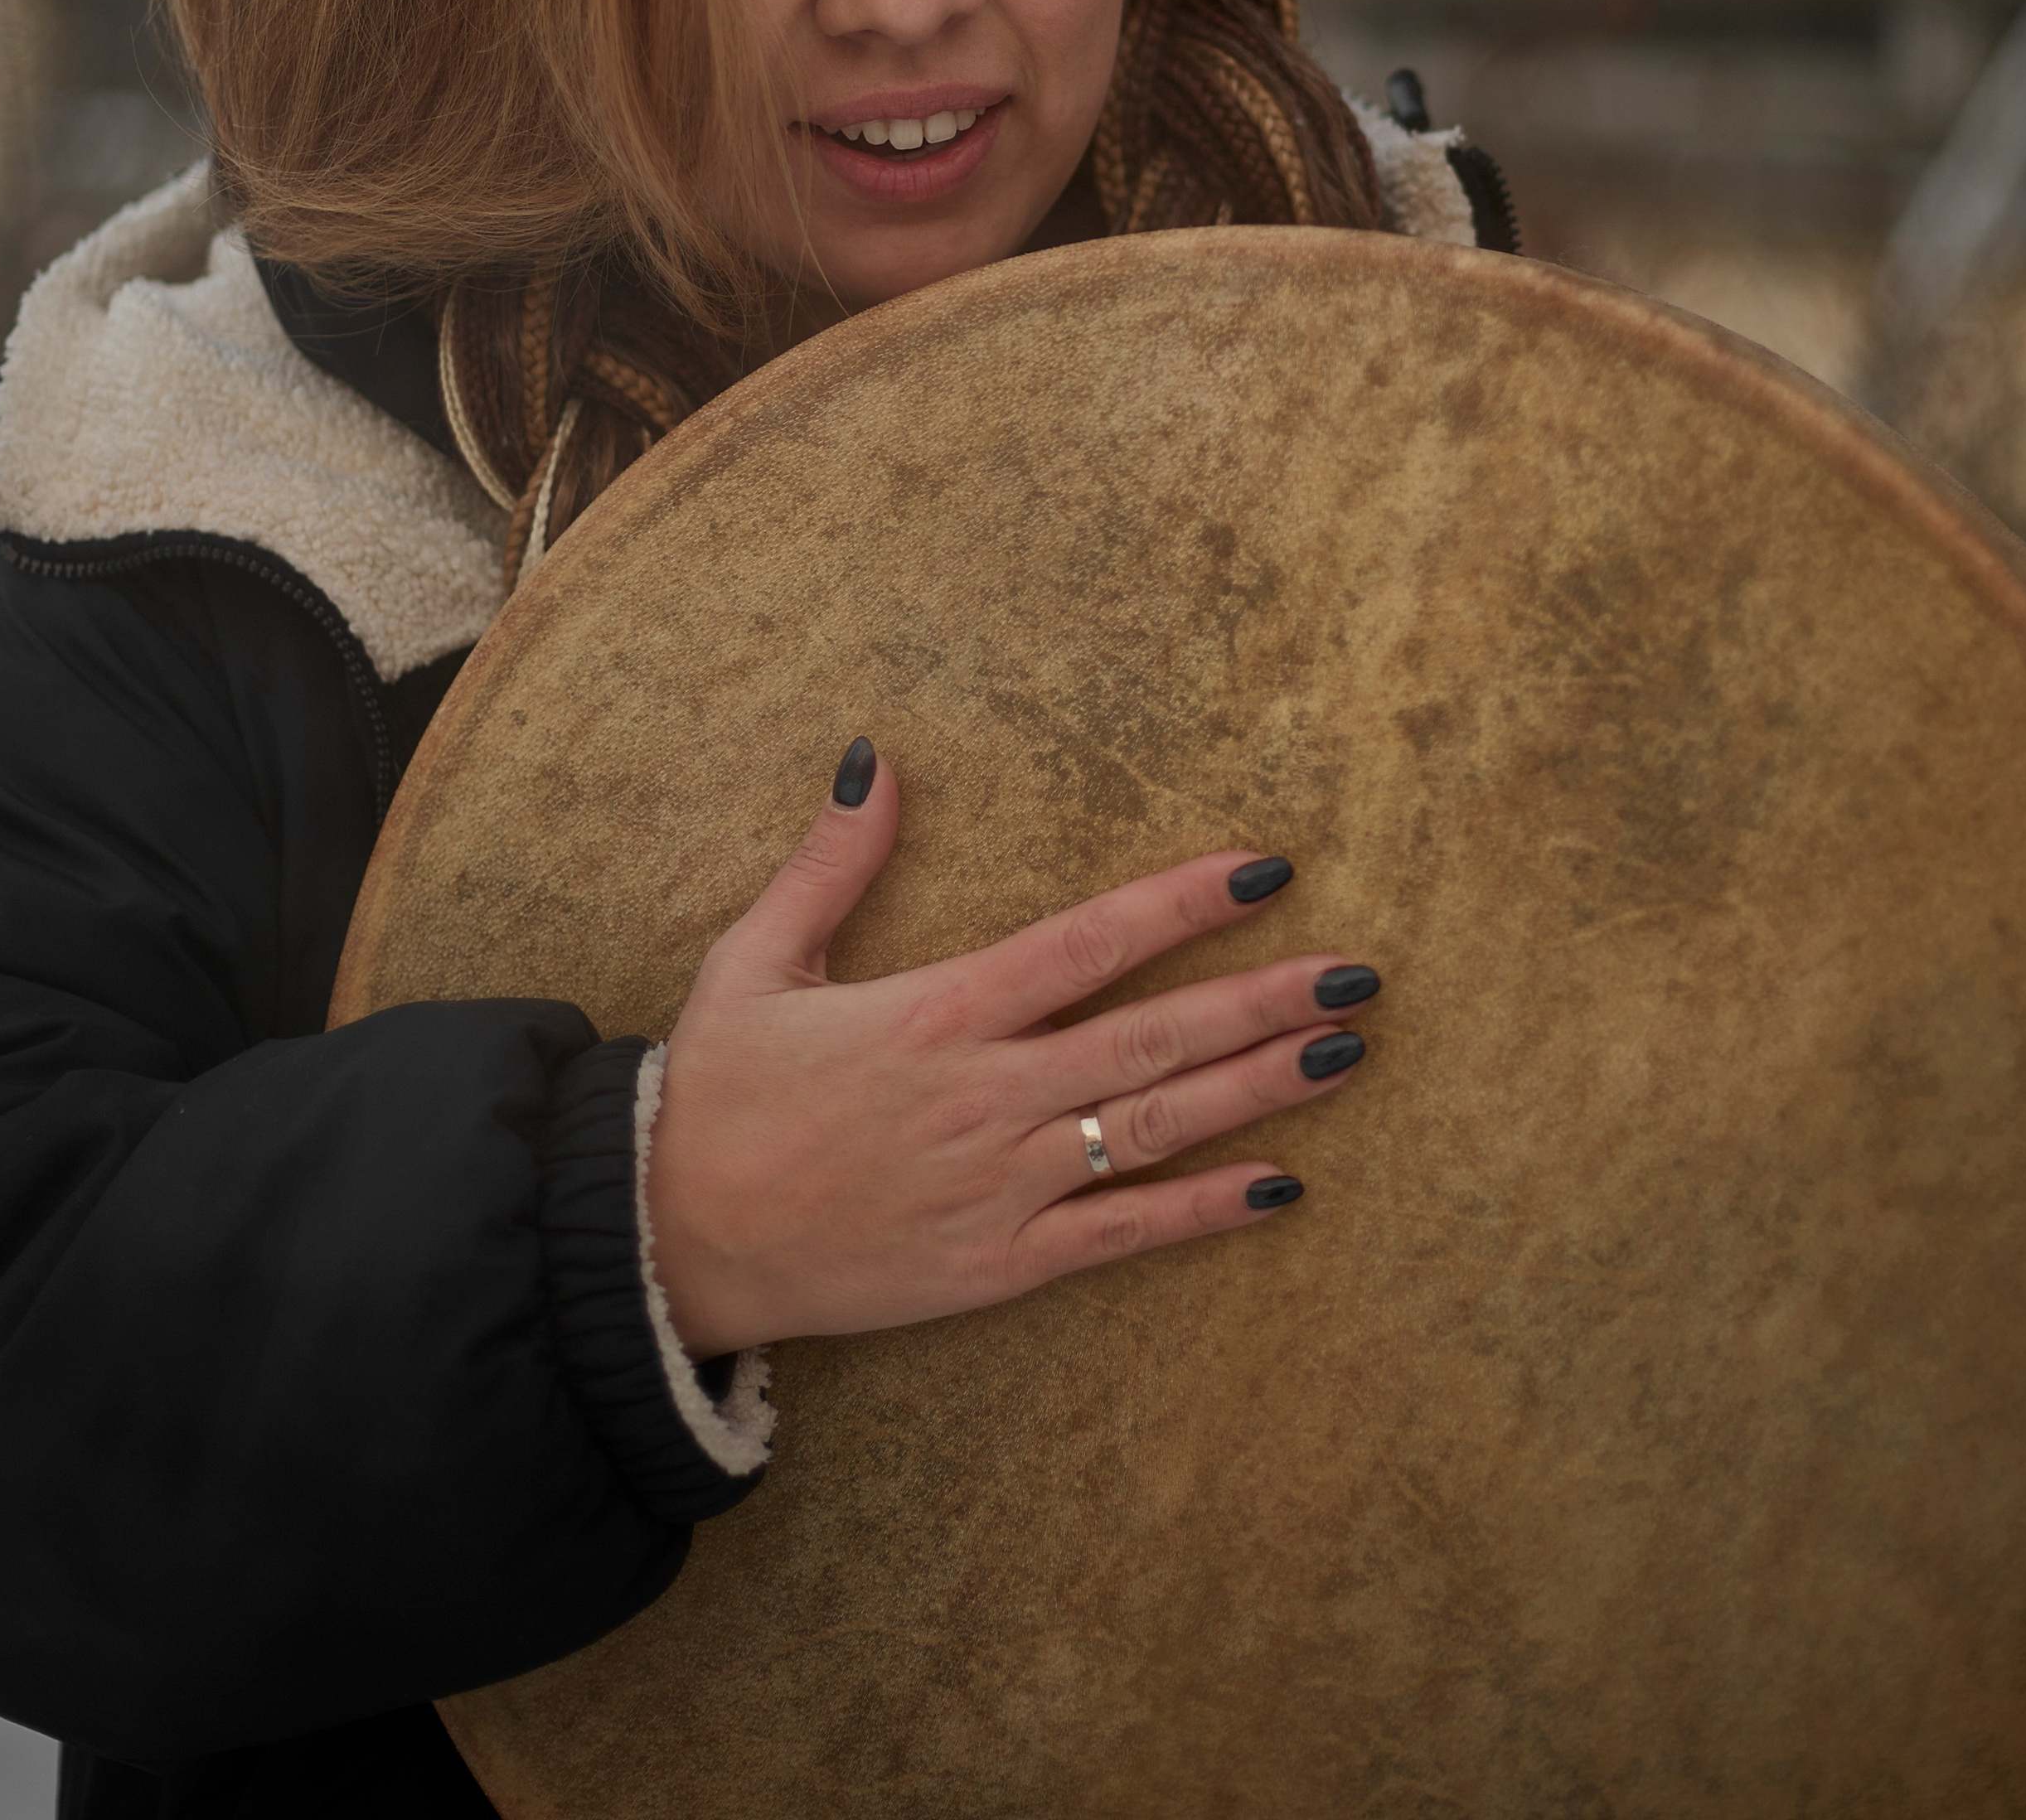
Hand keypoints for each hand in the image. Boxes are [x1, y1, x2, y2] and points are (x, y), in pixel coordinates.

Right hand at [645, 740, 1376, 1359]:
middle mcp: (984, 1095)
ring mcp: (998, 1185)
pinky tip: (1281, 1187)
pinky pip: (1120, 1237)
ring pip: (1155, 1127)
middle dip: (1263, 998)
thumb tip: (879, 758)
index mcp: (935, 1013)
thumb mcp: (756, 959)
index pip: (1086, 941)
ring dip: (1259, 1090)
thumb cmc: (712, 1095)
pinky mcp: (995, 1266)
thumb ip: (831, 862)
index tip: (1266, 870)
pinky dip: (1204, 1212)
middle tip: (1360, 972)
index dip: (1182, 904)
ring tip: (1345, 1053)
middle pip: (1151, 1035)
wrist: (666, 1244)